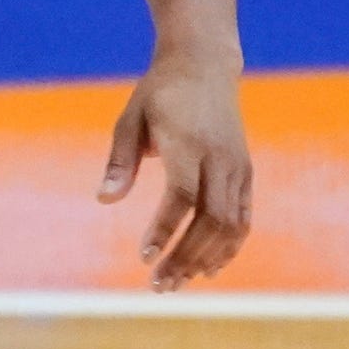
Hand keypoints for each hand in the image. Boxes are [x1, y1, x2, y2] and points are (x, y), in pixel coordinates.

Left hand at [97, 48, 251, 291]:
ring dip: (205, 258)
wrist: (204, 62)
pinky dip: (228, 247)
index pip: (182, 195)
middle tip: (159, 285)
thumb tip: (103, 201)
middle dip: (185, 256)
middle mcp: (218, 156)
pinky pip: (243, 217)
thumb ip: (120, 160)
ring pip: (230, 225)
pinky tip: (206, 267)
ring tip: (177, 282)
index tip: (145, 257)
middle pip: (210, 219)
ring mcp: (237, 165)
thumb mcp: (132, 117)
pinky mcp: (245, 171)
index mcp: (188, 142)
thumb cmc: (161, 92)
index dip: (165, 229)